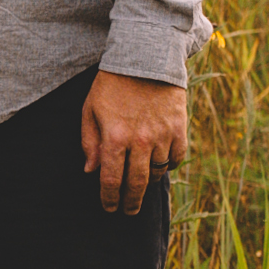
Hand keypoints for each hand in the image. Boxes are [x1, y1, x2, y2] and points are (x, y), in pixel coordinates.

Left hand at [81, 72, 186, 214]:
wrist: (145, 56)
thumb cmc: (112, 83)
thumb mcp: (90, 109)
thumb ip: (89, 142)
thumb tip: (91, 171)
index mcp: (114, 137)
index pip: (111, 180)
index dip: (109, 199)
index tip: (109, 208)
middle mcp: (139, 141)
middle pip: (136, 184)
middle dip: (130, 202)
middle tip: (128, 211)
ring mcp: (162, 136)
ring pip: (157, 173)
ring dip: (148, 183)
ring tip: (142, 186)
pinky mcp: (179, 129)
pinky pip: (176, 158)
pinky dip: (169, 165)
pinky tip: (161, 165)